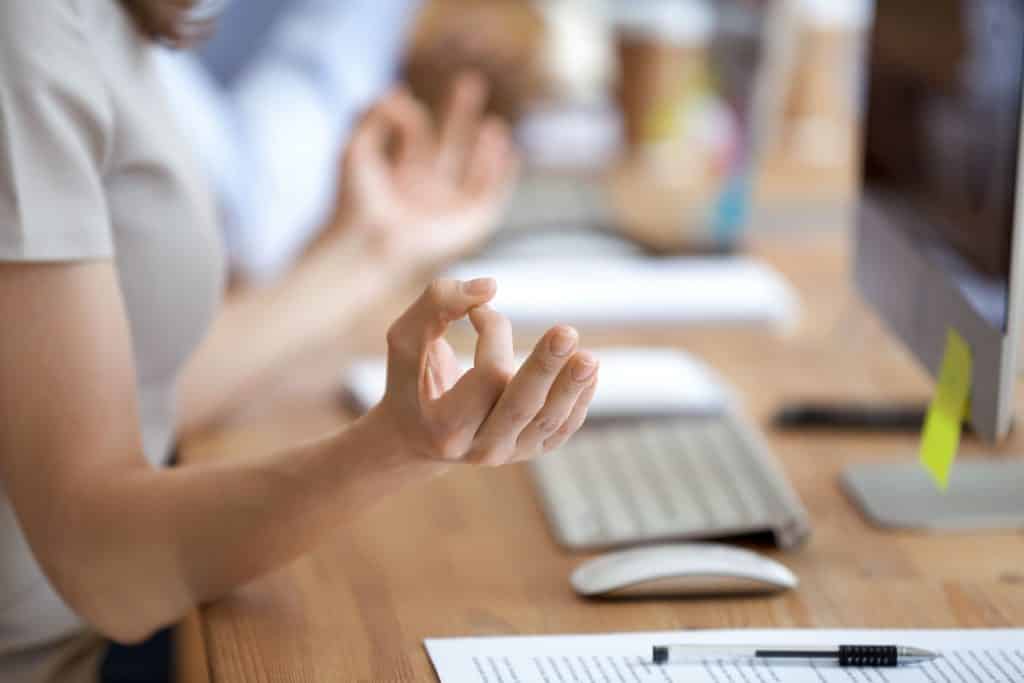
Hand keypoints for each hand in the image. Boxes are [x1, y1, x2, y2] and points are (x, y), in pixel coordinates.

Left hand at [334, 73, 518, 269]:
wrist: (367, 245)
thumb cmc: (354, 204)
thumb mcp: (355, 149)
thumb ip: (371, 115)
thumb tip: (396, 92)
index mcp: (398, 179)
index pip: (415, 137)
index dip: (410, 115)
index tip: (400, 99)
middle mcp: (426, 193)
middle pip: (449, 147)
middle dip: (460, 115)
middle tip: (470, 82)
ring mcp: (447, 210)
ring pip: (473, 173)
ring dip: (486, 148)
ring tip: (494, 123)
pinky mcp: (467, 225)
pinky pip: (490, 197)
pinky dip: (499, 175)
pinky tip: (507, 151)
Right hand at [376, 278, 597, 465]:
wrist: (415, 438)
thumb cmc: (411, 378)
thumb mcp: (406, 339)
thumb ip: (437, 304)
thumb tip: (491, 286)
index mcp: (444, 427)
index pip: (484, 376)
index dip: (492, 333)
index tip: (479, 311)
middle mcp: (478, 449)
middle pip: (520, 406)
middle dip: (545, 367)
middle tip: (567, 332)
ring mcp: (507, 454)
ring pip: (548, 422)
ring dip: (572, 387)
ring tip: (590, 358)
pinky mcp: (528, 451)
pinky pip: (561, 430)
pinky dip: (578, 402)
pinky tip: (590, 373)